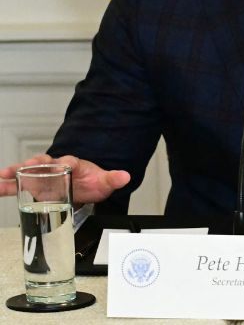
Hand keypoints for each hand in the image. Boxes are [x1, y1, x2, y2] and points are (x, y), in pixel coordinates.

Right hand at [0, 154, 130, 203]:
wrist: (85, 187)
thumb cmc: (92, 181)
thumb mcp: (104, 182)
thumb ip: (113, 179)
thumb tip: (125, 176)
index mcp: (74, 164)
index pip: (70, 161)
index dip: (66, 162)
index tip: (63, 165)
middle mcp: (55, 167)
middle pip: (43, 162)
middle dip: (33, 163)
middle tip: (25, 166)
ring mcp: (43, 176)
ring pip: (27, 171)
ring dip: (14, 173)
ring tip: (1, 176)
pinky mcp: (33, 186)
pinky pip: (17, 185)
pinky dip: (6, 186)